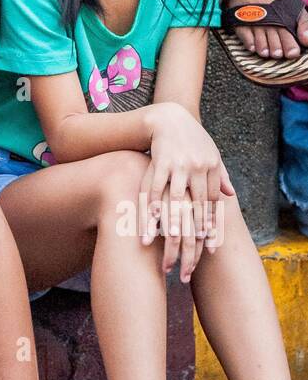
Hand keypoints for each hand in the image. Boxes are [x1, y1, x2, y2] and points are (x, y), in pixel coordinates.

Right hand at [141, 103, 234, 279]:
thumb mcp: (210, 153)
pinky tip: (148, 227)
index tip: (206, 251)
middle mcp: (198, 169)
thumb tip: (229, 194)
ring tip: (168, 252)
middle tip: (187, 263)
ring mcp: (178, 166)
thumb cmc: (191, 137)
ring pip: (176, 205)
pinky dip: (152, 209)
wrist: (169, 116)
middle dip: (192, 240)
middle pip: (196, 211)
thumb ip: (219, 174)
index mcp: (211, 169)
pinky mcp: (160, 162)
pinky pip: (155, 190)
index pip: (211, 206)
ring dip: (171, 231)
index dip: (209, 229)